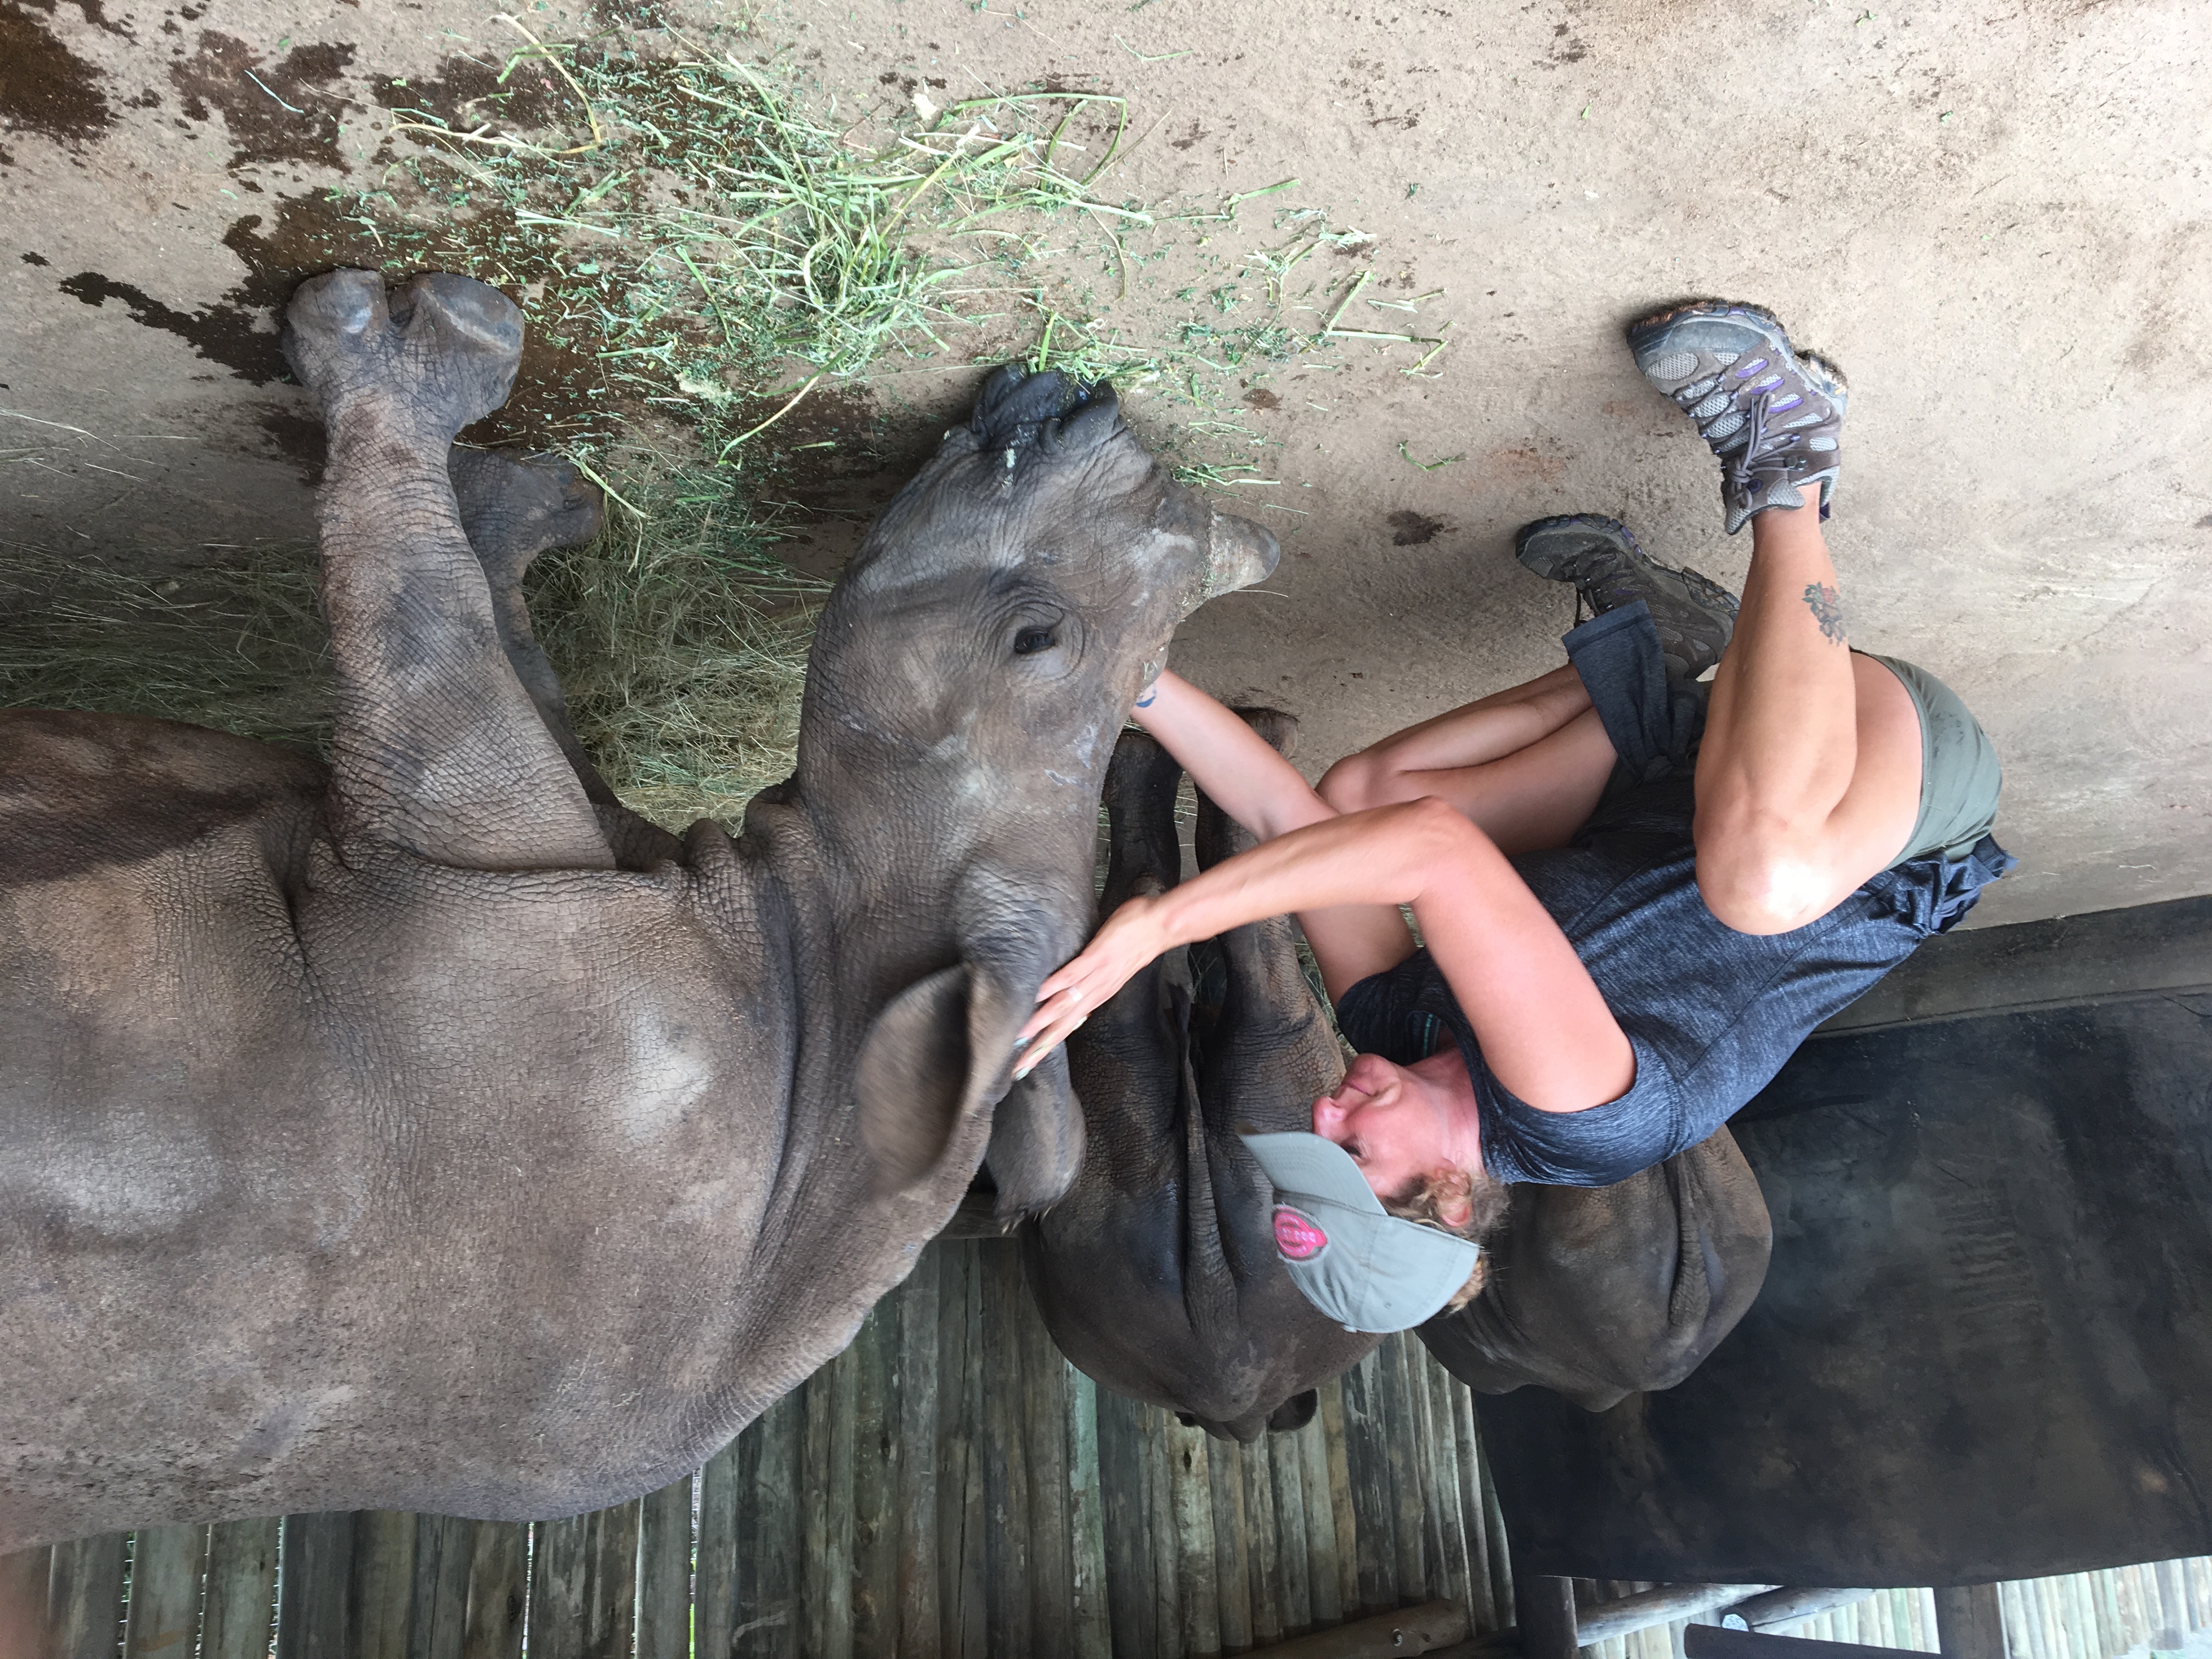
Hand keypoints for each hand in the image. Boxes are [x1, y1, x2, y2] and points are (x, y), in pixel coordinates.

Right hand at [1013, 893, 1168, 1075]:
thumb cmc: (1135, 940)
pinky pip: (1073, 975)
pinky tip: (1038, 995)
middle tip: (1019, 1066)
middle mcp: (1096, 993)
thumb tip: (1071, 977)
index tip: (1028, 1063)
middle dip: (1040, 1047)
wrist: (1162, 926)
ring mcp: (1097, 976)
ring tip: (1021, 1035)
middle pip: (1063, 1026)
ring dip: (1042, 1021)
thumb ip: (1091, 974)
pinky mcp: (1098, 957)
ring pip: (1065, 1005)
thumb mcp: (1111, 966)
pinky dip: (1055, 986)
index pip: (1067, 1025)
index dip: (1047, 1045)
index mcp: (1098, 995)